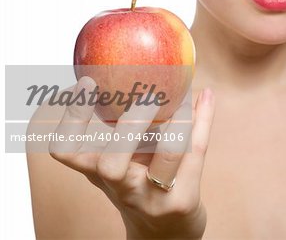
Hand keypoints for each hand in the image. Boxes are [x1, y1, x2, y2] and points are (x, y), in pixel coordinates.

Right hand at [49, 76, 215, 238]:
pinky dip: (203, 119)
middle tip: (147, 96)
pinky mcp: (183, 199)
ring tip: (183, 95)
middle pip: (111, 163)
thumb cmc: (139, 186)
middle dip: (129, 126)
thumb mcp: (118, 163)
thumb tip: (129, 76)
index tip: (87, 83)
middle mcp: (121, 188)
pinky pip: (196, 151)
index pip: (65, 150)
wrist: (165, 232)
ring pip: (167, 156)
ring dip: (178, 119)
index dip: (70, 118)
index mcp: (98, 172)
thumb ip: (114, 130)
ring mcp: (154, 197)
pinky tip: (206, 96)